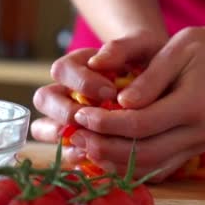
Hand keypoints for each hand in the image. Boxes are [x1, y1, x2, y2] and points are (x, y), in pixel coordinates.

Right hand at [30, 31, 163, 163]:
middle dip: (65, 111)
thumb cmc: (147, 59)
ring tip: (88, 144)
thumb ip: (122, 47)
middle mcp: (65, 90)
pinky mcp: (78, 139)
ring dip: (62, 137)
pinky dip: (76, 156)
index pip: (61, 70)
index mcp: (76, 65)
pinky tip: (98, 158)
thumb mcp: (142, 45)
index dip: (81, 83)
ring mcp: (67, 116)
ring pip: (43, 127)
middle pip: (43, 99)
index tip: (110, 91)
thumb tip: (97, 61)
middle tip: (94, 119)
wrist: (161, 81)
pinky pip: (64, 151)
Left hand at [60, 25, 204, 181]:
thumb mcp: (173, 50)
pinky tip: (104, 155)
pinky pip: (156, 169)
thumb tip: (122, 102)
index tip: (80, 114)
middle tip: (74, 137)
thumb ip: (148, 78)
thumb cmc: (197, 49)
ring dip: (112, 162)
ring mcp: (196, 147)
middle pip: (143, 153)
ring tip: (83, 147)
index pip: (141, 124)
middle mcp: (198, 133)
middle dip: (104, 147)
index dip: (106, 123)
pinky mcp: (189, 153)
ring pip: (149, 167)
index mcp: (194, 105)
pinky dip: (128, 167)